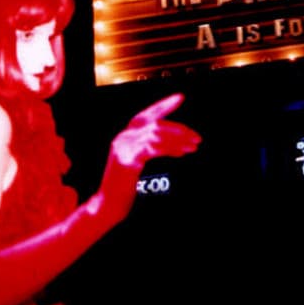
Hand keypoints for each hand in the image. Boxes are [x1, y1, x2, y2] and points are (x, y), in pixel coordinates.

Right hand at [95, 93, 201, 226]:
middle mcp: (123, 138)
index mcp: (125, 136)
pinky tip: (181, 153)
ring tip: (193, 146)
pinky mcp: (127, 161)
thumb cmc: (124, 187)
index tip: (180, 97)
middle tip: (196, 136)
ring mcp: (124, 149)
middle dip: (179, 128)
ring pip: (156, 135)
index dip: (163, 105)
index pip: (146, 115)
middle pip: (155, 124)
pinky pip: (152, 149)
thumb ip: (148, 148)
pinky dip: (170, 149)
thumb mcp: (136, 162)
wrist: (107, 207)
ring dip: (178, 140)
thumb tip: (173, 140)